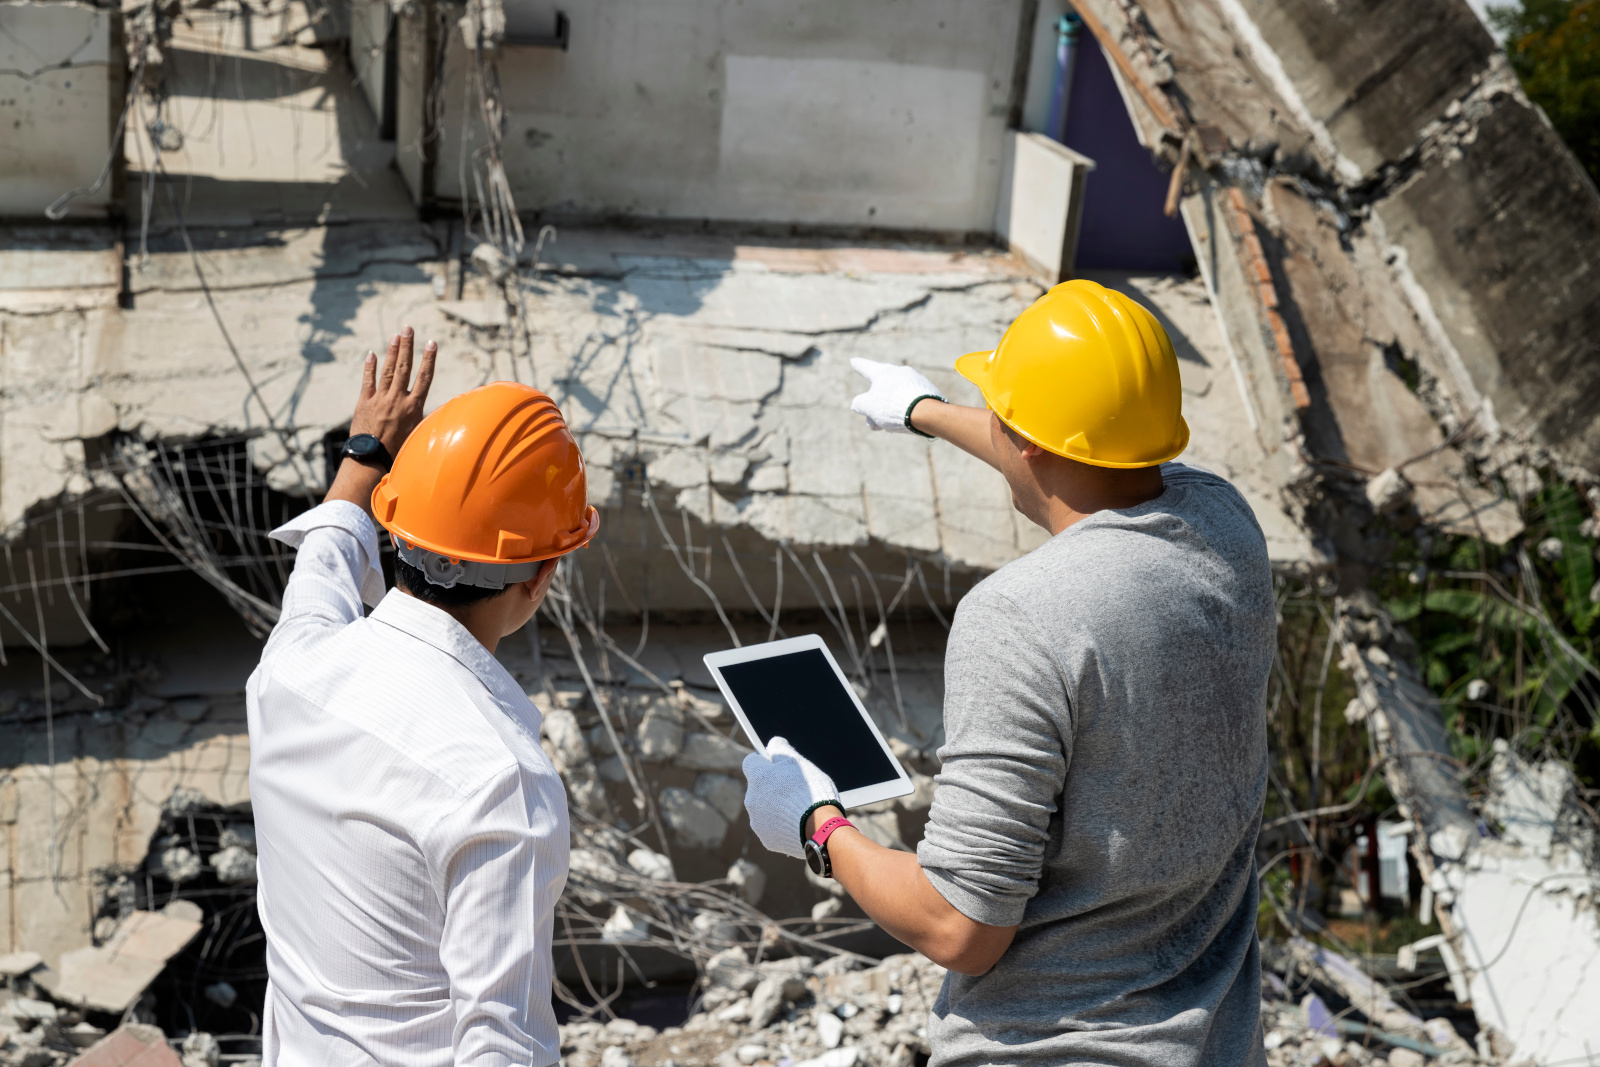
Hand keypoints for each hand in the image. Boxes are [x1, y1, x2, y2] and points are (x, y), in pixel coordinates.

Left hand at [351, 327, 436, 455]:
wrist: (371, 460)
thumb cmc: (398, 453)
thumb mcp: (418, 436)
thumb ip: (424, 420)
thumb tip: (439, 415)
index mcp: (413, 407)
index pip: (424, 378)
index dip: (429, 359)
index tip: (432, 343)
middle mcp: (397, 399)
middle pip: (404, 367)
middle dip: (407, 346)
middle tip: (408, 328)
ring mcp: (380, 399)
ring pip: (387, 370)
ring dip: (392, 351)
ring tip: (396, 335)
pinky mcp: (364, 403)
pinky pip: (368, 381)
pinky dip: (369, 367)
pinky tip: (372, 354)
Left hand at [741, 737, 842, 858]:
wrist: (820, 828)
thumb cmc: (811, 791)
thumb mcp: (798, 763)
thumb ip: (781, 749)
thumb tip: (773, 743)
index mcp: (758, 777)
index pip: (751, 762)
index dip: (764, 761)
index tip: (776, 764)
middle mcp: (752, 799)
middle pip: (758, 787)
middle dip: (771, 787)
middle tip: (793, 788)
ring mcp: (758, 822)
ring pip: (764, 809)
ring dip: (776, 806)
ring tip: (799, 808)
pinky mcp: (767, 839)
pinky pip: (772, 828)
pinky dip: (782, 825)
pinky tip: (798, 823)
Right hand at [849, 358, 944, 434]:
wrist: (926, 413)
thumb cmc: (893, 408)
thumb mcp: (868, 407)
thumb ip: (860, 404)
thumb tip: (858, 404)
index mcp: (883, 373)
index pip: (866, 368)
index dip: (858, 366)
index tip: (853, 361)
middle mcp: (899, 373)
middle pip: (882, 387)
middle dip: (876, 403)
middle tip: (873, 418)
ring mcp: (915, 381)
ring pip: (896, 396)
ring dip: (890, 410)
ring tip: (888, 426)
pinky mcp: (928, 391)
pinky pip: (911, 399)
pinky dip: (905, 409)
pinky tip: (905, 422)